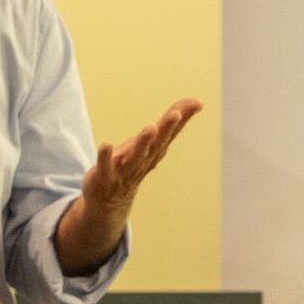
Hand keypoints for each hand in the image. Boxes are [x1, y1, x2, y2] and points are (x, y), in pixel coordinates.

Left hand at [81, 98, 203, 213]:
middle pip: (157, 143)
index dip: (183, 118)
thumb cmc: (133, 165)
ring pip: (136, 156)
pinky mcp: (105, 176)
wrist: (109, 202)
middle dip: (166, 128)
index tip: (197, 103)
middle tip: (176, 114)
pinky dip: (105, 157)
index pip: (171, 132)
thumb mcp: (151, 142)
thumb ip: (169, 122)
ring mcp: (125, 170)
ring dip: (143, 142)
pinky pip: (105, 166)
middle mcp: (143, 160)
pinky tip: (106, 144)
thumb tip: (198, 101)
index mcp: (155, 150)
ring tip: (151, 128)